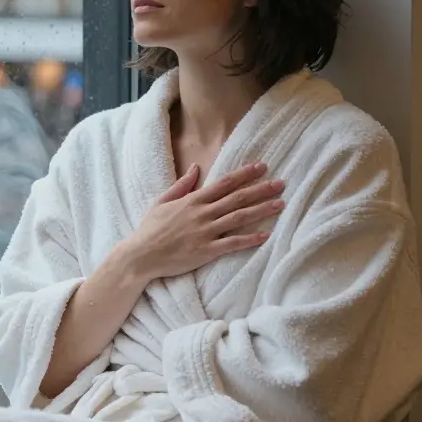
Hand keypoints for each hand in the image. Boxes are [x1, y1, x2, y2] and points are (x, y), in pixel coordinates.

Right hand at [122, 161, 284, 280]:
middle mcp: (202, 213)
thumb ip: (182, 185)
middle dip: (261, 189)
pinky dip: (250, 239)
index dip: (245, 174)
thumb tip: (195, 167)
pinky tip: (265, 236)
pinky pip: (232, 244)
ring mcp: (205, 232)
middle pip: (238, 198)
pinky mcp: (206, 251)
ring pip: (239, 217)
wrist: (140, 255)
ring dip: (261, 210)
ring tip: (280, 204)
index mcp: (193, 200)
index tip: (262, 167)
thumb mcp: (161, 201)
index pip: (224, 183)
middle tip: (281, 183)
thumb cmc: (150, 229)